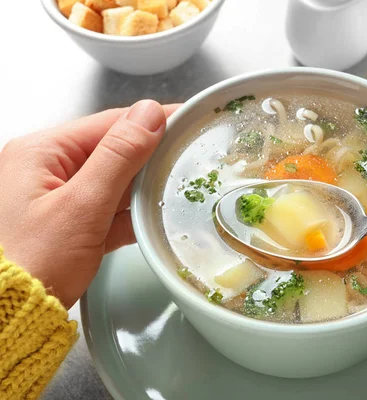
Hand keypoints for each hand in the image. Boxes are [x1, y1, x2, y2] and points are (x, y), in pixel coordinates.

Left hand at [0, 100, 178, 308]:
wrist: (9, 317)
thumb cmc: (33, 260)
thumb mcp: (82, 204)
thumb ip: (119, 156)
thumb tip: (150, 112)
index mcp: (43, 152)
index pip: (109, 123)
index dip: (152, 120)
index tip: (188, 118)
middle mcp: (48, 169)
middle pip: (113, 151)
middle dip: (152, 154)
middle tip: (192, 153)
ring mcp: (59, 198)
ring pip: (115, 181)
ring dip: (145, 185)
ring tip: (183, 183)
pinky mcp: (70, 225)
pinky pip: (108, 209)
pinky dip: (132, 213)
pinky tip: (157, 215)